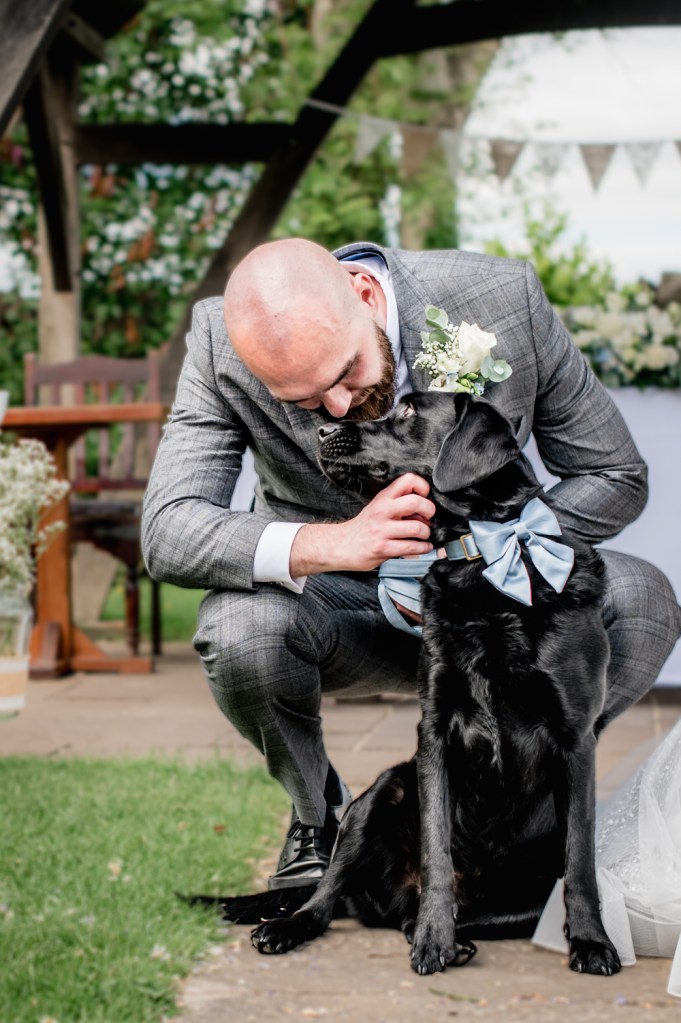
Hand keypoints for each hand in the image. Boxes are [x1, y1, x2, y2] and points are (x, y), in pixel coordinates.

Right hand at [290, 474, 434, 575]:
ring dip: (426, 534)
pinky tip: (422, 547)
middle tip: (428, 518)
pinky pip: (411, 547)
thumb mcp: (378, 507)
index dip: (423, 487)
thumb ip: (397, 503)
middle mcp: (382, 511)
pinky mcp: (383, 548)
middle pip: (416, 502)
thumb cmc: (364, 527)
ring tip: (423, 536)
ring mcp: (382, 530)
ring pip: (417, 528)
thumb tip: (425, 506)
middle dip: (429, 511)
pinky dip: (423, 548)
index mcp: (383, 498)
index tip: (425, 498)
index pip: (408, 480)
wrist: (341, 545)